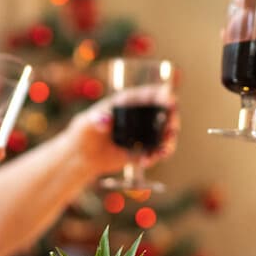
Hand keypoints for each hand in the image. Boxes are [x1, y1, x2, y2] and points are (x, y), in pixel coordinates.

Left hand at [62, 92, 179, 175]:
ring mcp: (144, 134)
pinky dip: (156, 156)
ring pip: (165, 135)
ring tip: (162, 151)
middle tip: (171, 130)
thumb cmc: (83, 133)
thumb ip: (95, 120)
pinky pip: (157, 153)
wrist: (82, 157)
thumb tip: (104, 119)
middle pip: (164, 114)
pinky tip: (146, 161)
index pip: (151, 94)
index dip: (164, 95)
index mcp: (129, 102)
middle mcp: (141, 117)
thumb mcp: (86, 123)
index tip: (170, 101)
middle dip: (172, 121)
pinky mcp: (143, 151)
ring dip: (168, 142)